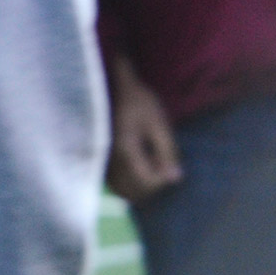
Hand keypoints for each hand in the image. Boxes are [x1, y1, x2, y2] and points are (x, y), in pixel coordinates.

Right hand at [104, 52, 182, 203]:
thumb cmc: (138, 101)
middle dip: (152, 185)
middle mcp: (110, 158)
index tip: (170, 165)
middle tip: (162, 169)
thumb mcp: (159, 123)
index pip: (146, 181)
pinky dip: (127, 182)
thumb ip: (167, 152)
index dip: (162, 178)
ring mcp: (102, 158)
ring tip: (151, 170)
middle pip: (132, 190)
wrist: (112, 84)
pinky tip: (138, 168)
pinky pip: (114, 181)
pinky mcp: (100, 156)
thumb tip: (175, 178)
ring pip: (121, 188)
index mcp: (126, 150)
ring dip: (139, 186)